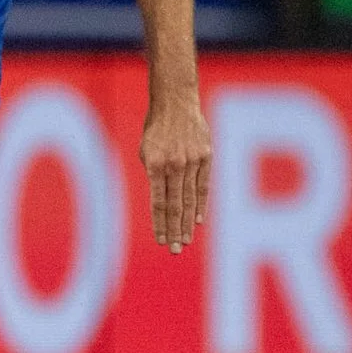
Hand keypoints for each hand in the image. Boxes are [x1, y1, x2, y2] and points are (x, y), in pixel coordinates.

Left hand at [140, 92, 210, 252]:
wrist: (176, 102)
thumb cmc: (156, 128)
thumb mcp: (146, 150)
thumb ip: (153, 175)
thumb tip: (161, 201)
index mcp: (155, 164)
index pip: (158, 202)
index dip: (159, 223)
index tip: (160, 240)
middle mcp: (175, 165)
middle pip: (175, 205)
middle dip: (174, 230)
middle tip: (175, 250)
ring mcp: (192, 162)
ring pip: (190, 199)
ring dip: (187, 222)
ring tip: (185, 241)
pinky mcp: (206, 157)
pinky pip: (203, 186)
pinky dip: (200, 204)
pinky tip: (198, 221)